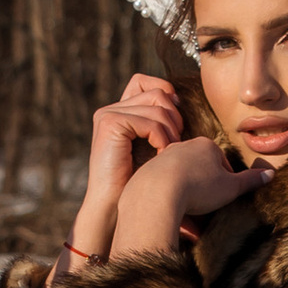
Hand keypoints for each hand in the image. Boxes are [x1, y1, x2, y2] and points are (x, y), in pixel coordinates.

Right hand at [70, 71, 183, 259]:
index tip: (176, 118)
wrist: (116, 206)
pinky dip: (162, 139)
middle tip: (176, 144)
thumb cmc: (138, 182)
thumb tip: (179, 99)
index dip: (165, 91)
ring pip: (157, 105)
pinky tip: (160, 156)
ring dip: (170, 131)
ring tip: (168, 153)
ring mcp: (108, 114)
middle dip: (174, 116)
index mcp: (119, 112)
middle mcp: (111, 109)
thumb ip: (158, 122)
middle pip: (157, 92)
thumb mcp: (151, 146)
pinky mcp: (110, 123)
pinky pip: (150, 121)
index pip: (144, 81)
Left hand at [110, 136, 270, 261]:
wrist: (157, 193)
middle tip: (207, 209)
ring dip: (187, 196)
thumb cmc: (198, 187)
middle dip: (204, 190)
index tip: (223, 199)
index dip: (225, 184)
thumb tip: (270, 174)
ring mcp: (163, 157)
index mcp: (206, 145)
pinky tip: (172, 215)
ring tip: (190, 217)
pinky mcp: (146, 171)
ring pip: (181, 178)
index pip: (222, 163)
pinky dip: (169, 199)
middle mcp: (183, 146)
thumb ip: (250, 181)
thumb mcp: (231, 187)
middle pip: (200, 169)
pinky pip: (163, 187)